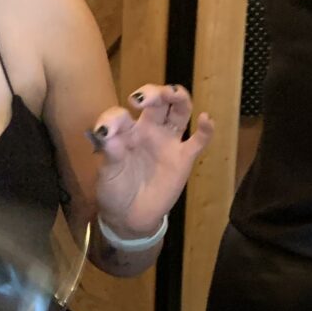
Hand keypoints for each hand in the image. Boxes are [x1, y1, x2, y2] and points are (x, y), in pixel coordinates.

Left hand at [90, 83, 213, 239]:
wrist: (129, 217)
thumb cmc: (115, 191)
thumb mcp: (107, 173)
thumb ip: (110, 152)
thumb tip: (107, 134)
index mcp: (128, 132)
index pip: (123, 113)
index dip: (114, 118)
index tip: (105, 132)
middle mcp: (150, 131)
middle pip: (158, 102)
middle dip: (153, 93)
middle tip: (140, 100)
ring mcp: (169, 143)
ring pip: (180, 111)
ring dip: (178, 97)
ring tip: (172, 94)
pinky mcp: (184, 159)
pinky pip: (199, 140)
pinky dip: (206, 129)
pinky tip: (206, 119)